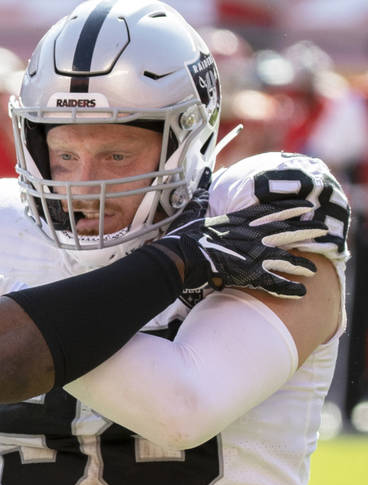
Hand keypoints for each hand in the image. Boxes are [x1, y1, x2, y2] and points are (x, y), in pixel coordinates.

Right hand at [151, 175, 325, 297]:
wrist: (179, 257)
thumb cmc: (183, 236)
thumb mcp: (193, 209)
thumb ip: (202, 193)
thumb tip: (203, 173)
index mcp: (240, 219)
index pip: (272, 211)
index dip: (291, 208)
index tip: (307, 206)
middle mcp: (252, 234)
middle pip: (286, 231)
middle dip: (306, 231)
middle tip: (323, 231)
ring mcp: (252, 254)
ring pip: (285, 258)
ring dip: (301, 265)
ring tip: (314, 270)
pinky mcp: (248, 273)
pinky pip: (274, 282)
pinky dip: (288, 288)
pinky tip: (300, 292)